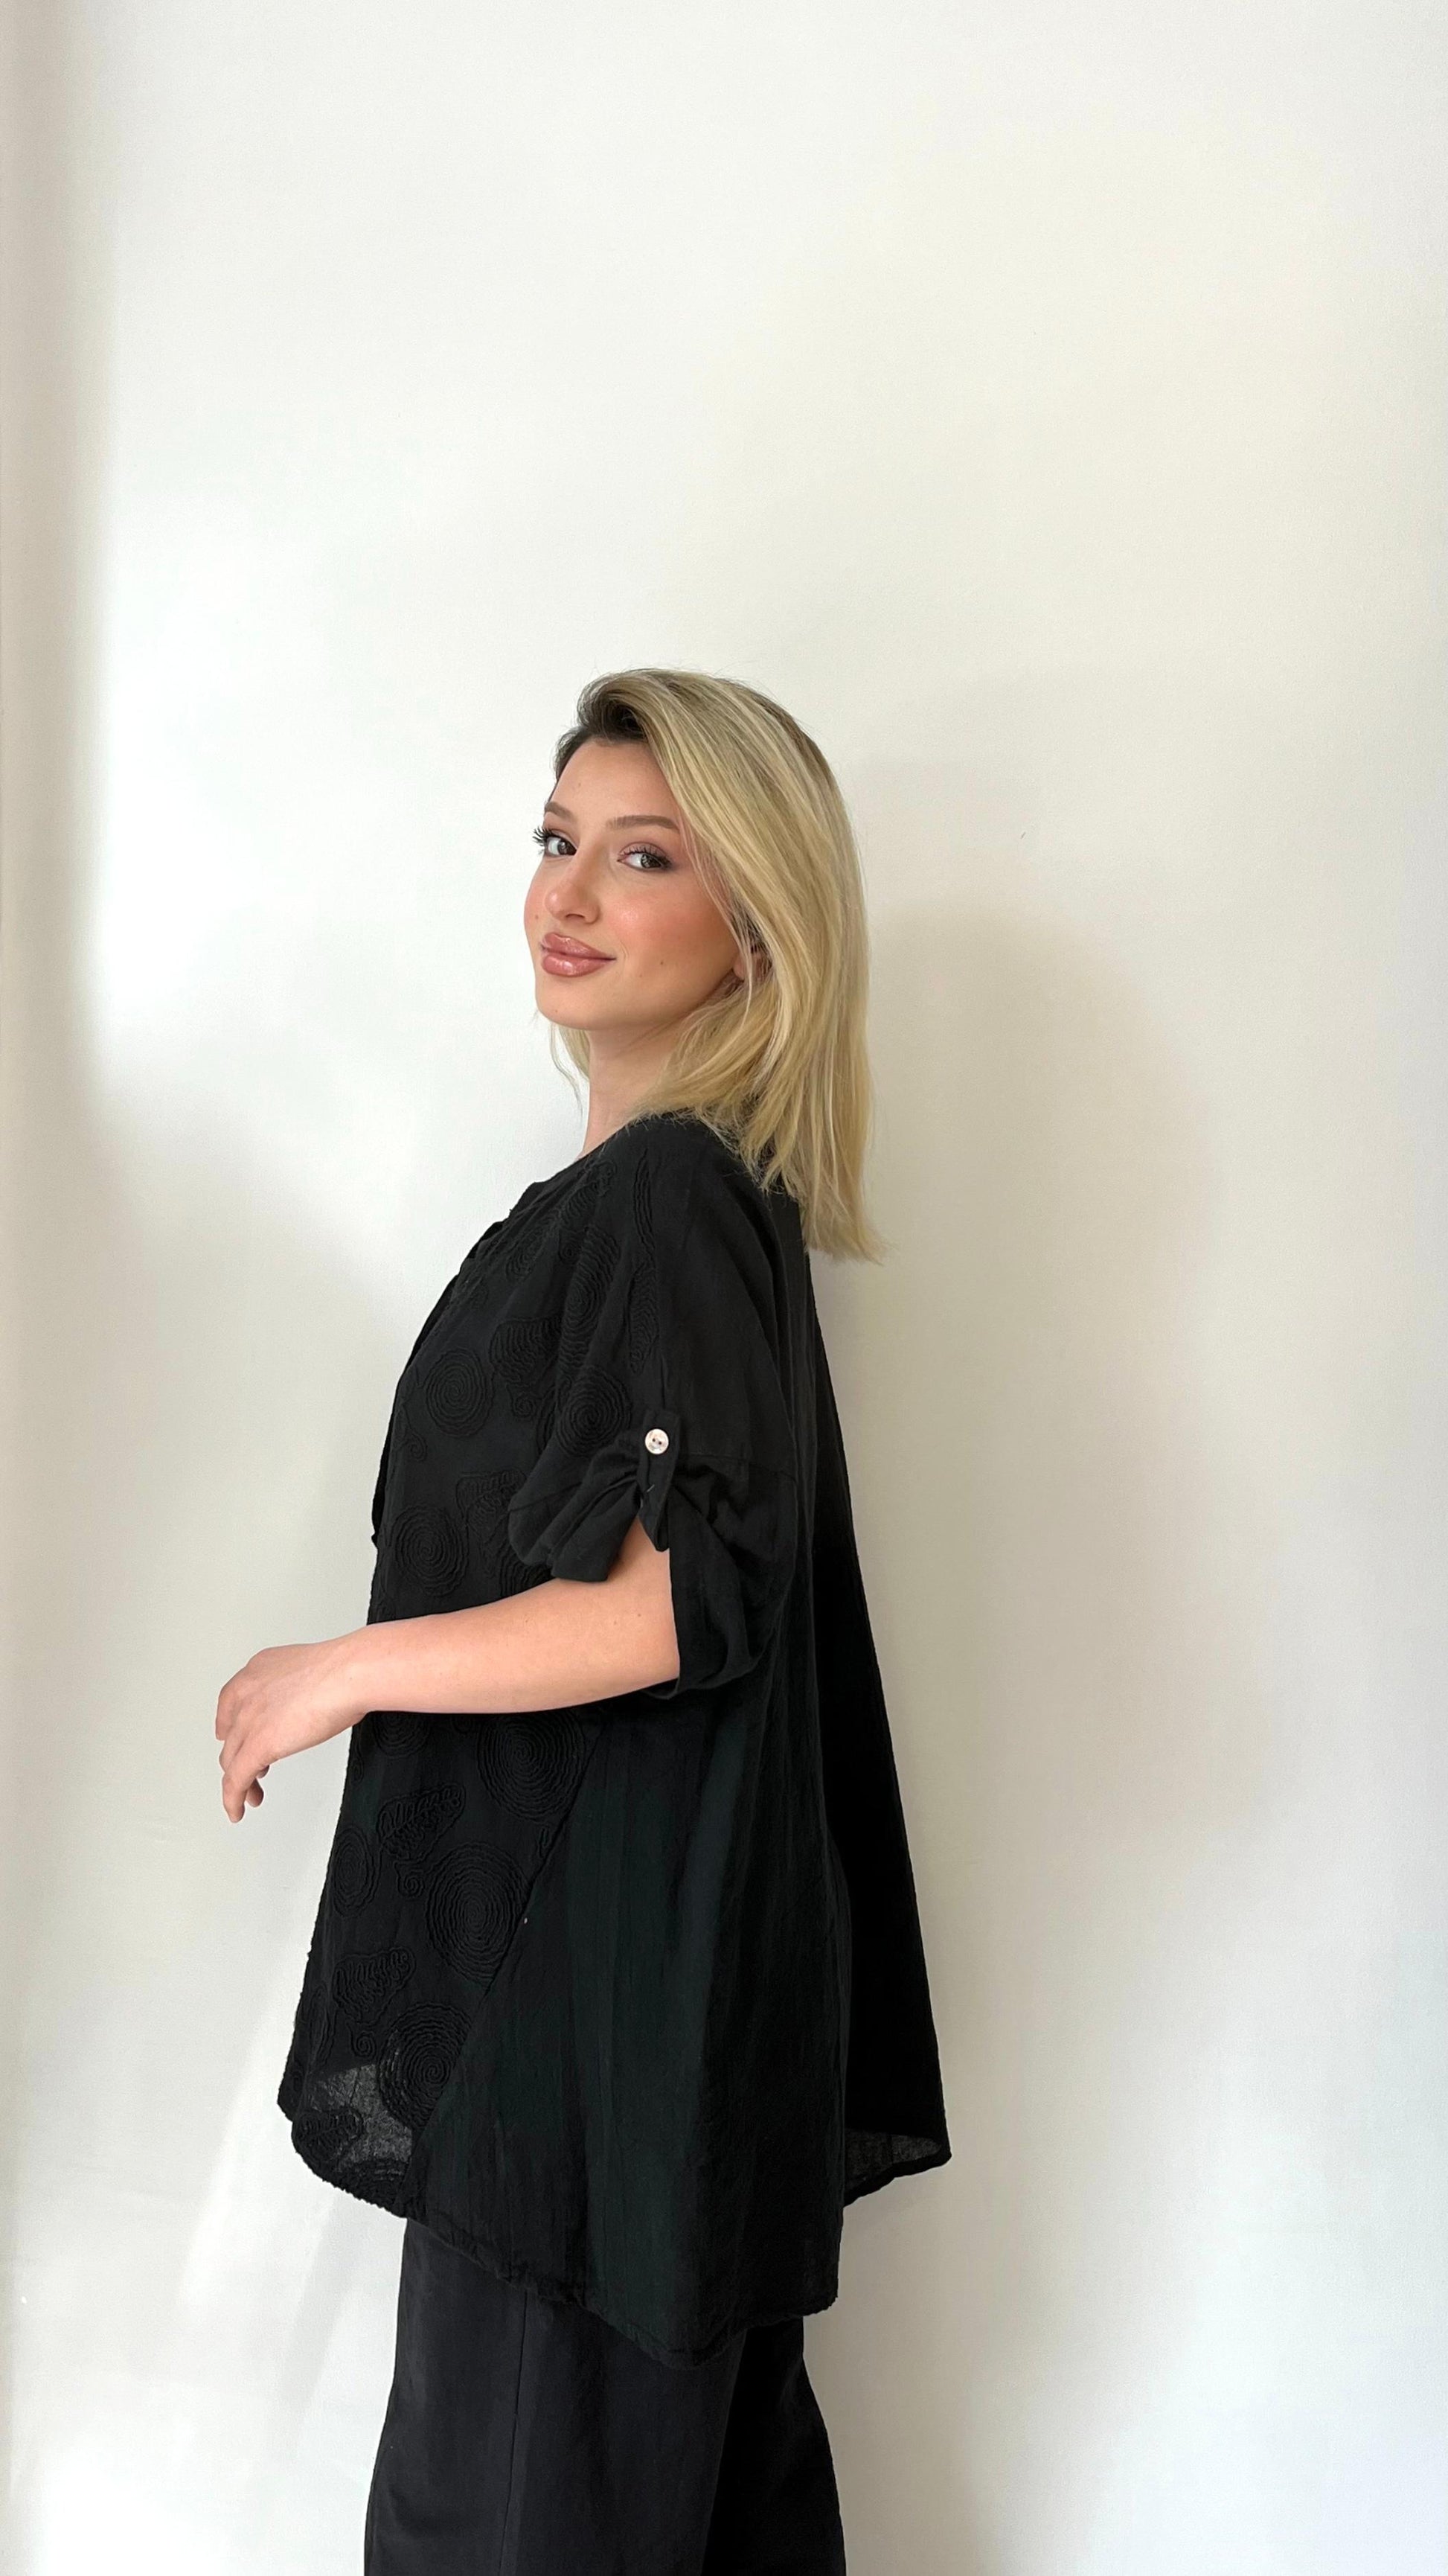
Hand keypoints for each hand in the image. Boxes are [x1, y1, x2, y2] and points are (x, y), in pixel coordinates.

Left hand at [215, 1633, 369, 1823]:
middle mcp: (246, 1694)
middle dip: (239, 1756)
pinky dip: (233, 1799)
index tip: (229, 1736)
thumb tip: (311, 1704)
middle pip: (231, 1736)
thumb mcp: (310, 1672)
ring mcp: (248, 1720)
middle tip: (251, 1770)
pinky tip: (237, 1810)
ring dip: (239, 1781)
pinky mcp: (257, 1746)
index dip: (229, 1726)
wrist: (347, 1675)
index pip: (230, 1703)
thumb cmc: (343, 1671)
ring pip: (231, 1760)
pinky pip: (236, 1781)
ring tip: (252, 1795)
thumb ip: (298, 1690)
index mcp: (258, 1671)